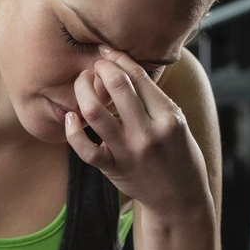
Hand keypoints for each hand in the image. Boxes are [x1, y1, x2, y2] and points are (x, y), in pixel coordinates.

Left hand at [65, 46, 210, 214]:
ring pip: (95, 113)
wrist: (179, 197)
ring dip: (83, 91)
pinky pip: (85, 148)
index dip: (119, 58)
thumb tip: (125, 66)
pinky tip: (70, 117)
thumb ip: (153, 98)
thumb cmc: (178, 153)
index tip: (108, 51)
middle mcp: (148, 133)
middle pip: (117, 87)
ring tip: (83, 83)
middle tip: (95, 65)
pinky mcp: (113, 168)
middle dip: (101, 68)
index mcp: (168, 117)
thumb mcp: (177, 121)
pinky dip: (72, 131)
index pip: (139, 77)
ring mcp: (129, 152)